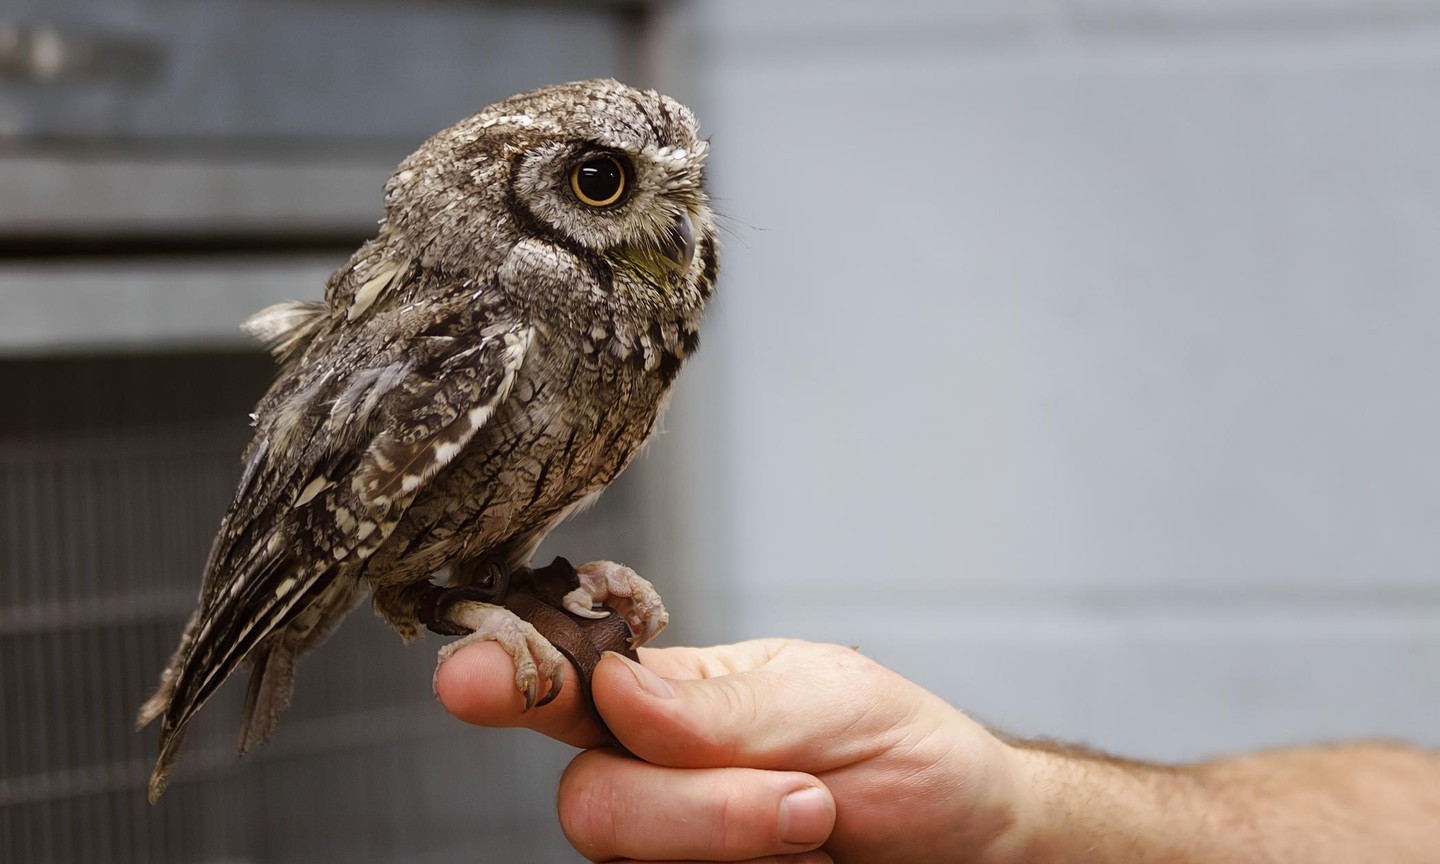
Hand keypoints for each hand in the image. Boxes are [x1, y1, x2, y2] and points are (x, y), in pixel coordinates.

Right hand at [434, 638, 1028, 863]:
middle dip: (700, 807)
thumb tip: (614, 689)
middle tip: (809, 801)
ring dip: (736, 848)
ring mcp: (669, 849)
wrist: (973, 850)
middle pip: (592, 801)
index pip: (567, 677)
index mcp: (674, 698)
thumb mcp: (830, 707)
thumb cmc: (905, 759)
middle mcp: (652, 775)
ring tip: (823, 829)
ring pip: (627, 861)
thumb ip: (717, 708)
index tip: (467, 680)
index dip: (507, 675)